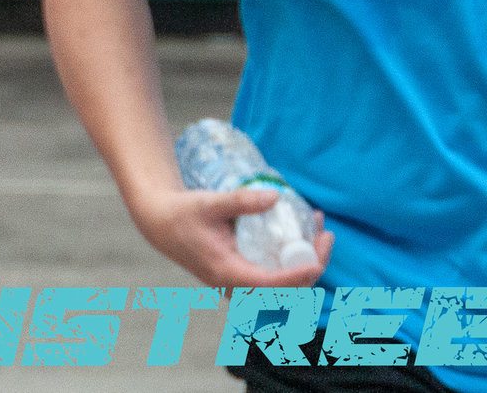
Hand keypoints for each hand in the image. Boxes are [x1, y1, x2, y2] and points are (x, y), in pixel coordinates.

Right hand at [126, 182, 330, 288]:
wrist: (160, 224)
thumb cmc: (182, 214)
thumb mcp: (209, 203)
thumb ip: (241, 201)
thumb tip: (276, 196)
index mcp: (227, 273)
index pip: (271, 285)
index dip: (299, 275)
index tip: (318, 259)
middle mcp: (236, 286)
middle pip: (287, 291)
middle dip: (313, 265)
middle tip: (326, 235)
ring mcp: (240, 285)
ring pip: (285, 287)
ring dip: (307, 264)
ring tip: (319, 233)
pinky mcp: (243, 278)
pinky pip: (276, 280)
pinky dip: (294, 263)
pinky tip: (301, 240)